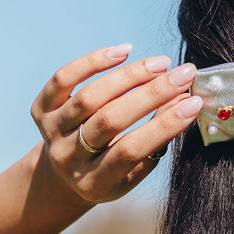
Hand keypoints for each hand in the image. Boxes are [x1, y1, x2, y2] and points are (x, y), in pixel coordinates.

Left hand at [30, 44, 202, 202]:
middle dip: (151, 94)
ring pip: (89, 97)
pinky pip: (64, 79)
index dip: (164, 125)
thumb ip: (155, 144)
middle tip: (183, 75)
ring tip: (160, 64)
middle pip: (110, 120)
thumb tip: (183, 102)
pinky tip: (123, 51)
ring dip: (128, 76)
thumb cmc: (111, 172)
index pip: (131, 149)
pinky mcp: (40, 109)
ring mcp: (51, 132)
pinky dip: (93, 61)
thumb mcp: (133, 172)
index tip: (193, 102)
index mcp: (95, 182)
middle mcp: (68, 158)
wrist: (60, 176)